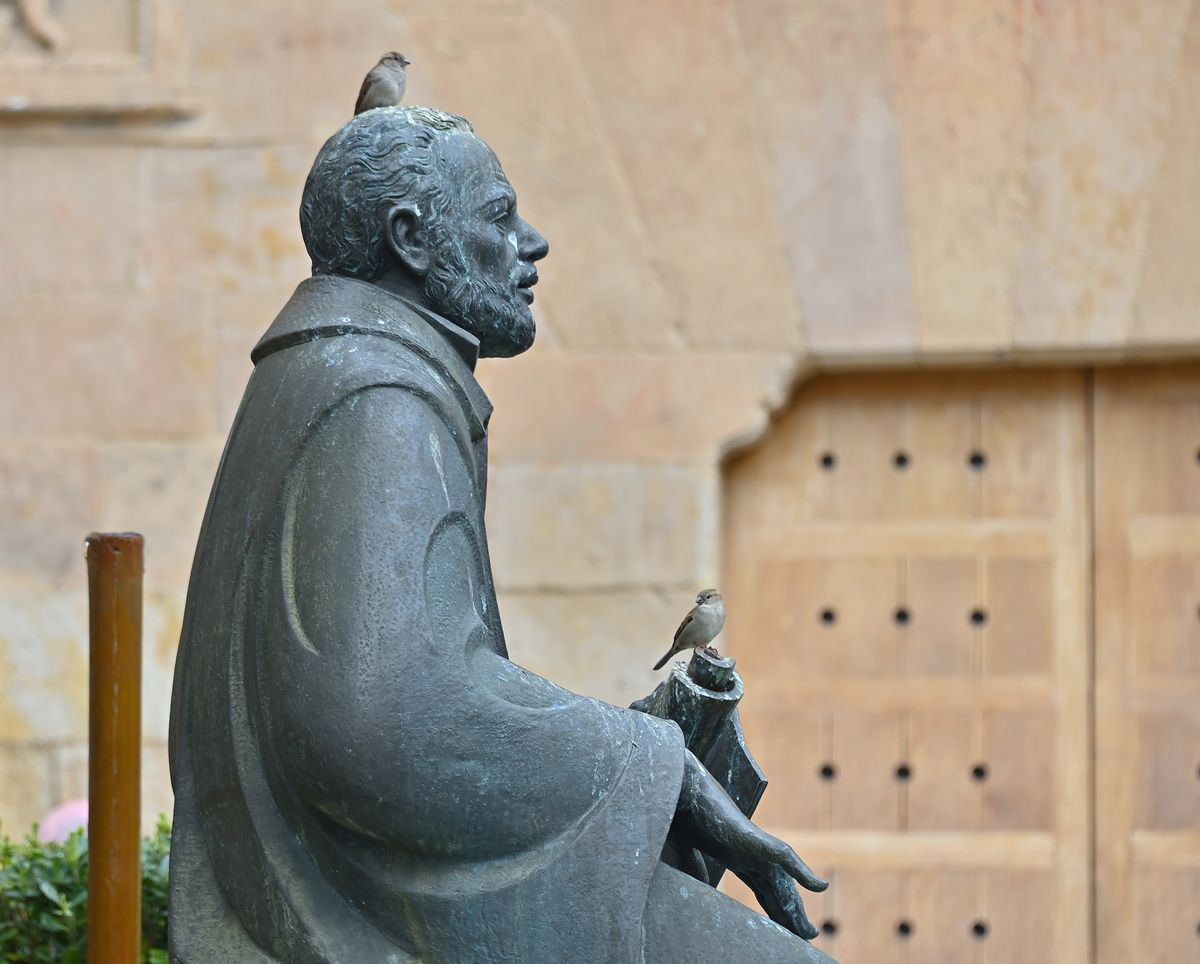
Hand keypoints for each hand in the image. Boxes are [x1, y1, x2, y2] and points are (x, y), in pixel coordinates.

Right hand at [670, 750, 826, 939]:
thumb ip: (692, 868)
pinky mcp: (753, 838)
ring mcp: (752, 844)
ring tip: (810, 931)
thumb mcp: (684, 850)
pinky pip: (783, 856)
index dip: (774, 910)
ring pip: (782, 882)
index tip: (785, 932)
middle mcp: (749, 851)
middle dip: (790, 915)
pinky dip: (801, 871)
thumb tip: (697, 888)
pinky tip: (819, 887)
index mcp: (736, 855)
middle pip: (776, 890)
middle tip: (808, 936)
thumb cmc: (678, 811)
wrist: (675, 786)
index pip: (762, 889)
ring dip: (796, 907)